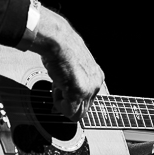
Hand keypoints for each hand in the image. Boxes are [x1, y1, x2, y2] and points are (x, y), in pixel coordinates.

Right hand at [28, 7, 103, 121]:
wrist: (58, 41)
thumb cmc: (61, 48)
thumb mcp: (72, 63)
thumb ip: (72, 76)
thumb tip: (64, 85)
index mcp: (96, 75)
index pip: (88, 98)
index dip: (72, 96)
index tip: (62, 91)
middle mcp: (96, 84)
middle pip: (84, 108)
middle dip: (68, 101)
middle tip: (57, 88)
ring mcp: (88, 90)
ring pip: (77, 113)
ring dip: (64, 103)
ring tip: (57, 85)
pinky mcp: (79, 95)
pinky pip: (69, 112)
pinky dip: (59, 104)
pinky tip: (56, 87)